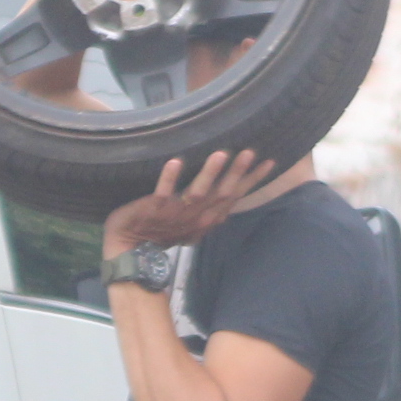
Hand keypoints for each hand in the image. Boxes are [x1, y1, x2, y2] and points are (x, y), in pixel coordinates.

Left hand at [102, 148, 278, 258]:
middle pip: (221, 193)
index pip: (234, 196)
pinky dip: (168, 179)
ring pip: (196, 193)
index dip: (252, 180)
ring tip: (219, 154)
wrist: (130, 248)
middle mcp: (195, 216)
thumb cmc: (162, 231)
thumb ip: (211, 212)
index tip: (270, 162)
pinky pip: (162, 194)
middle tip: (249, 152)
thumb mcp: (192, 225)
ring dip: (208, 174)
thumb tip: (232, 199)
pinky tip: (174, 162)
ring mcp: (174, 213)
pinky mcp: (153, 210)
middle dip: (235, 173)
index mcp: (206, 218)